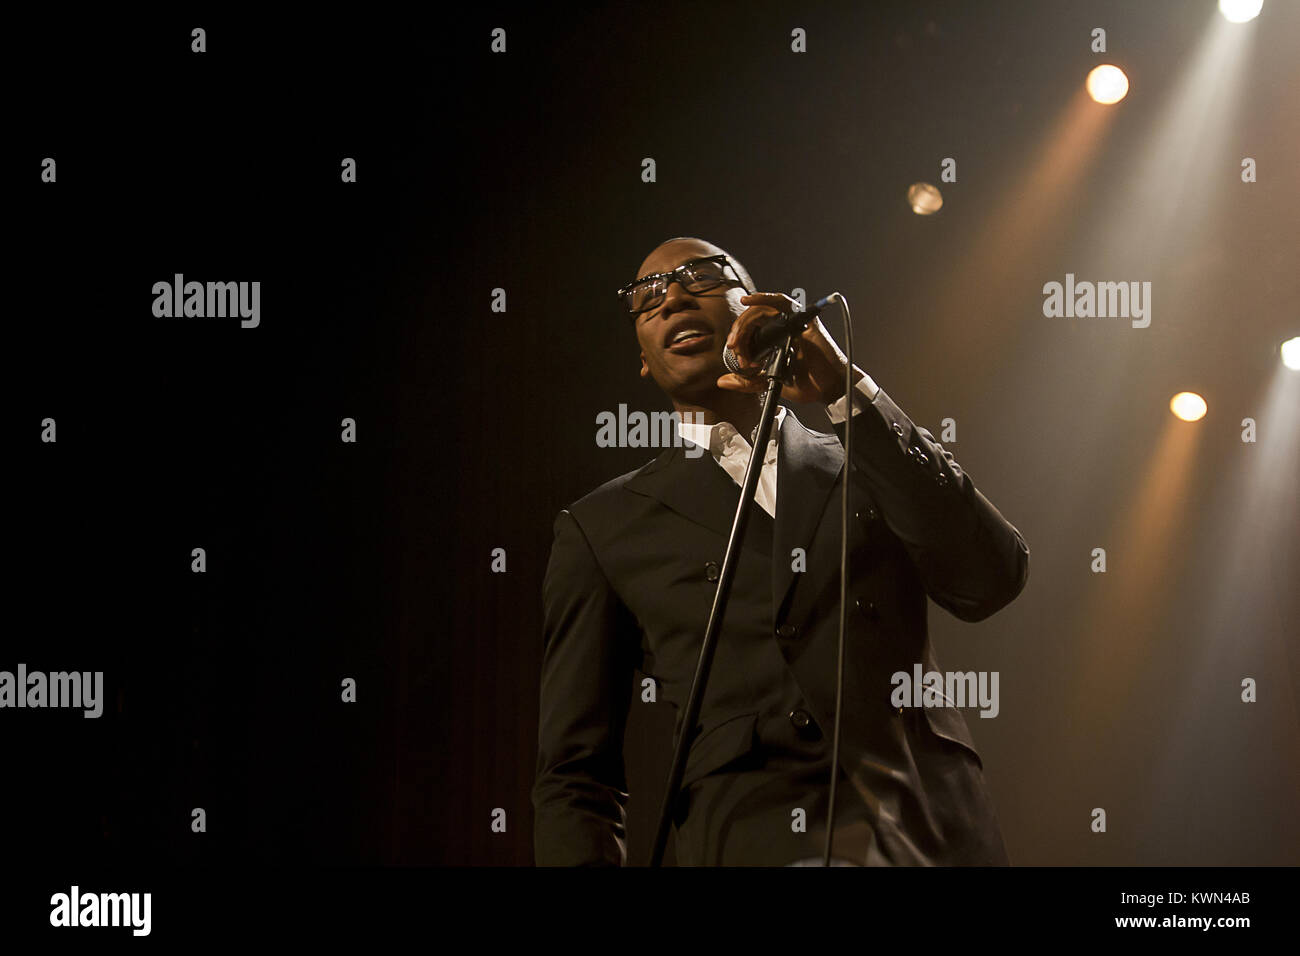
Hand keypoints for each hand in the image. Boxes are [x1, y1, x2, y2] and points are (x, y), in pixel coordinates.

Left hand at [718, 293, 861, 404]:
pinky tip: (747, 301)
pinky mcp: (802, 319)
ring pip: (761, 310)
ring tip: (737, 338)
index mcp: (774, 339)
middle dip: (738, 333)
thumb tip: (722, 381)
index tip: (735, 355)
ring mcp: (792, 322)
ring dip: (745, 323)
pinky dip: (764, 298)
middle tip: (733, 348)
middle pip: (752, 319)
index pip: (749, 330)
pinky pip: (781, 301)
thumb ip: (747, 381)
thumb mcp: (770, 383)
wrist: (829, 388)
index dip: (738, 339)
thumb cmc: (807, 383)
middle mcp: (782, 327)